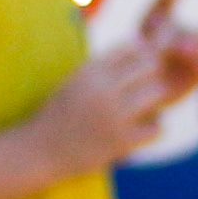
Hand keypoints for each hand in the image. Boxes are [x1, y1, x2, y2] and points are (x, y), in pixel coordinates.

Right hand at [33, 0, 197, 175]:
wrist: (39, 151)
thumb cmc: (59, 114)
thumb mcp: (75, 82)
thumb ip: (102, 68)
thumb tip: (140, 48)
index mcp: (90, 71)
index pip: (131, 47)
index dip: (138, 56)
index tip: (134, 72)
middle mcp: (103, 90)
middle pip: (150, 66)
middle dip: (150, 75)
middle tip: (143, 89)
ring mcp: (114, 116)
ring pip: (158, 93)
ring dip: (155, 100)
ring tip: (144, 108)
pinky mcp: (122, 141)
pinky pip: (157, 127)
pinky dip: (152, 128)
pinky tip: (140, 129)